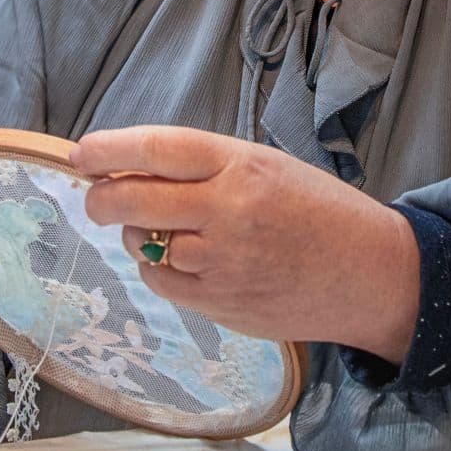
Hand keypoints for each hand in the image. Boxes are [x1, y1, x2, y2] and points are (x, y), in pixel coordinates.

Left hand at [73, 126, 418, 362]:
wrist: (369, 273)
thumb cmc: (315, 211)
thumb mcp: (264, 167)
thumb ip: (201, 167)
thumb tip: (126, 168)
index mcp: (240, 164)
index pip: (156, 148)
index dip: (108, 149)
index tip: (81, 154)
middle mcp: (228, 209)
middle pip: (133, 199)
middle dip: (100, 198)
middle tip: (95, 197)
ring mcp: (223, 260)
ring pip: (143, 244)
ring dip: (137, 235)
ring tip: (165, 230)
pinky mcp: (222, 302)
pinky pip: (162, 282)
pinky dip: (159, 269)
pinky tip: (184, 261)